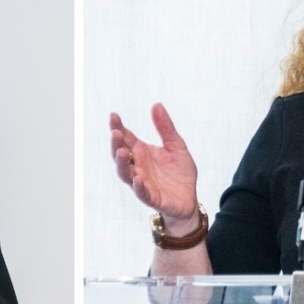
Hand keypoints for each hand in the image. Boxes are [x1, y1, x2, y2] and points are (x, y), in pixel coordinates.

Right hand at [110, 104, 199, 229]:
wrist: (190, 199)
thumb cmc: (179, 173)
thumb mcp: (176, 145)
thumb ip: (166, 128)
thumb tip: (156, 104)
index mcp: (141, 152)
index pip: (126, 138)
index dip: (118, 127)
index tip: (113, 115)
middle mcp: (138, 166)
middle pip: (121, 155)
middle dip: (116, 144)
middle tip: (115, 133)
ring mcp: (142, 182)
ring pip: (126, 174)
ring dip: (122, 164)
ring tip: (122, 152)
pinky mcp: (152, 197)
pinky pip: (142, 193)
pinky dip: (138, 186)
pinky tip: (138, 178)